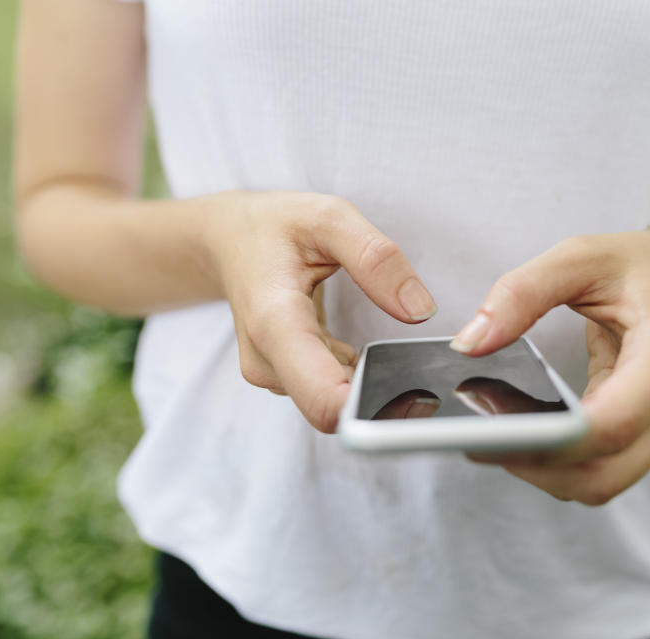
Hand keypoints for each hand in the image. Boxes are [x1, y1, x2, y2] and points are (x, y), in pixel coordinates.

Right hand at [203, 191, 436, 432]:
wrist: (228, 239)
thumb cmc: (275, 226)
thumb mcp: (329, 218)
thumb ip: (377, 260)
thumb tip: (420, 310)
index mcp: (276, 321)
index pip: (323, 400)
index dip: (368, 408)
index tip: (406, 391)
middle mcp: (267, 360)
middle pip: (335, 408)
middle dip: (376, 390)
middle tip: (397, 352)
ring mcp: (272, 374)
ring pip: (335, 401)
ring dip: (364, 379)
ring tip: (368, 340)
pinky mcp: (283, 379)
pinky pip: (330, 391)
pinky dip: (352, 375)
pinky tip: (353, 346)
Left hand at [454, 231, 649, 504]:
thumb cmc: (638, 267)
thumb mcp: (581, 256)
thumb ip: (522, 292)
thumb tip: (468, 345)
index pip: (617, 421)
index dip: (557, 440)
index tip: (496, 434)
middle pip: (607, 472)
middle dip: (539, 468)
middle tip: (477, 442)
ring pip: (601, 482)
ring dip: (544, 472)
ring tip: (491, 438)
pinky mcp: (639, 437)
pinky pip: (597, 468)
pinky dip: (555, 464)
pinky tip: (517, 434)